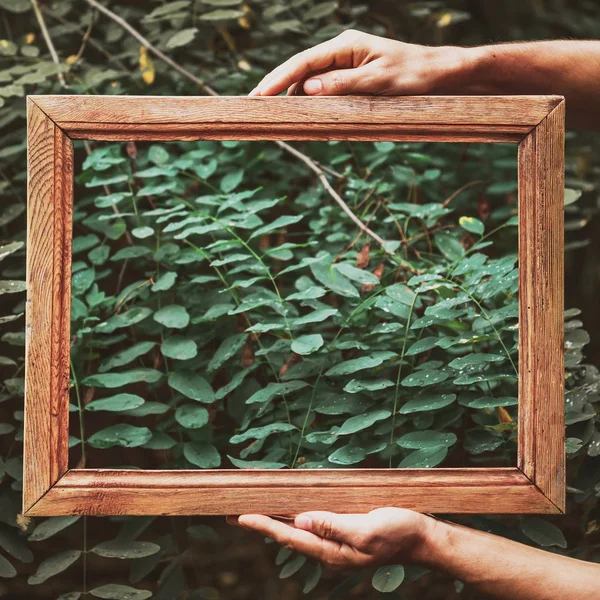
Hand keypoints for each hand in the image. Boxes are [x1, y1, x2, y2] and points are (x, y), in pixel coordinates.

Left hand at [229, 508, 435, 570]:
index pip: (291, 537)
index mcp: (332, 552)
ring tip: (253, 511)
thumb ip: (333, 526)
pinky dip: (294, 516)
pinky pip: (312, 523)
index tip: (241, 517)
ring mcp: (335, 542)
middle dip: (262, 524)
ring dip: (275, 520)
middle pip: (288, 535)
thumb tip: (301, 521)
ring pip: (298, 530)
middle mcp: (329, 550)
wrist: (420, 537)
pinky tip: (288, 510)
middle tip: (233, 515)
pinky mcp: (343, 531)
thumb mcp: (366, 530)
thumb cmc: (397, 532)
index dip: (265, 526)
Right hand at [248, 29, 462, 96]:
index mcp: (345, 46)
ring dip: (295, 99)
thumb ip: (343, 85)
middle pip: (300, 71)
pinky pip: (325, 91)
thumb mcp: (378, 82)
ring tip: (278, 117)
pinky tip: (306, 117)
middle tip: (256, 106)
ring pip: (311, 82)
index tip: (259, 94)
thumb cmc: (412, 75)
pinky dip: (314, 104)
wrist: (437, 74)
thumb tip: (309, 90)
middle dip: (278, 87)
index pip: (303, 62)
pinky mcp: (351, 79)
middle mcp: (341, 52)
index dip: (278, 79)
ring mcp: (345, 65)